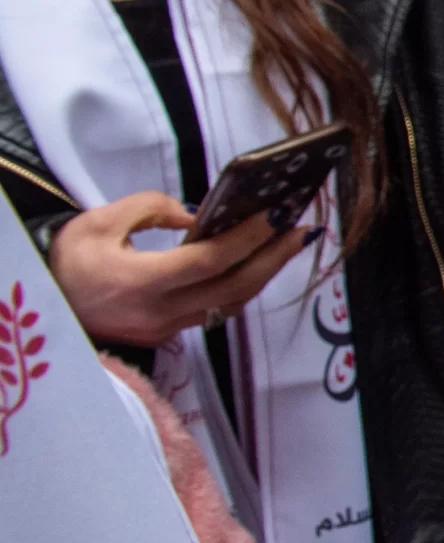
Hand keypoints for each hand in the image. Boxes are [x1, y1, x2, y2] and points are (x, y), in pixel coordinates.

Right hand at [48, 192, 316, 346]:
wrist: (42, 302)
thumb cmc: (66, 259)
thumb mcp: (99, 221)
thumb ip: (151, 209)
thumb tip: (200, 215)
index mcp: (139, 283)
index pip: (209, 261)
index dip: (247, 238)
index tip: (276, 215)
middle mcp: (159, 312)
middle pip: (232, 288)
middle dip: (273, 257)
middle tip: (302, 229)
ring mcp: (166, 328)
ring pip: (229, 303)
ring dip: (264, 274)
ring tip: (289, 243)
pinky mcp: (167, 334)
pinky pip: (215, 311)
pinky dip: (241, 286)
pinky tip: (258, 264)